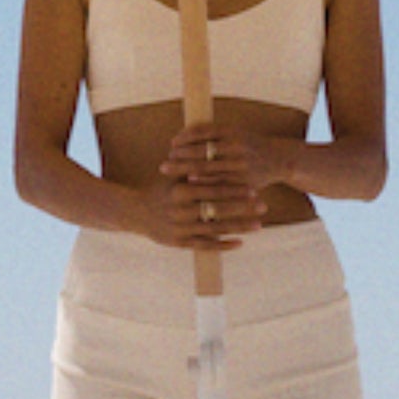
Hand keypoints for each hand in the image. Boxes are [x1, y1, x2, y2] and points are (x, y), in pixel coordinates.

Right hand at [137, 123, 270, 247]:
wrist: (135, 212)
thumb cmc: (159, 190)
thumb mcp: (173, 176)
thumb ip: (192, 168)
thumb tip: (215, 152)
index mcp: (180, 190)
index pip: (213, 189)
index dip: (235, 189)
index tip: (254, 188)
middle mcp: (181, 210)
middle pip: (218, 209)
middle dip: (243, 208)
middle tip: (264, 206)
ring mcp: (181, 228)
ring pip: (216, 229)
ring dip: (239, 227)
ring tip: (259, 225)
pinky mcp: (180, 244)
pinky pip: (205, 246)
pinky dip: (223, 245)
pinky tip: (240, 243)